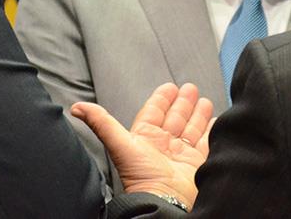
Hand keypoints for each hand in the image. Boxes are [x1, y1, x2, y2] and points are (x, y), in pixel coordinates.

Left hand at [72, 82, 214, 208]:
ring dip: (197, 113)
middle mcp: (164, 144)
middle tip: (190, 88)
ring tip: (203, 100)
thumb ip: (101, 122)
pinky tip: (213, 120)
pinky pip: (206, 142)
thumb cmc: (141, 177)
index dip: (161, 99)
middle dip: (182, 103)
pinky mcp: (198, 162)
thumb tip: (76, 108)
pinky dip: (210, 131)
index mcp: (145, 137)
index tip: (169, 87)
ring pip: (191, 127)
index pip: (154, 112)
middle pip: (175, 117)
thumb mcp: (119, 144)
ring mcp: (182, 153)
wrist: (165, 202)